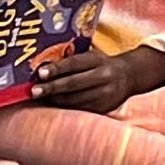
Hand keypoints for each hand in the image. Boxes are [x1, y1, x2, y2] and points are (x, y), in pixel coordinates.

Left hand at [28, 43, 164, 114]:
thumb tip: (43, 66)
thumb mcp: (91, 56)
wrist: (129, 76)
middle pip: (74, 83)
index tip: (40, 73)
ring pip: (76, 99)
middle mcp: (104, 77)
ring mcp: (105, 94)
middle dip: (52, 88)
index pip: (74, 64)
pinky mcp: (104, 107)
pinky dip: (65, 106)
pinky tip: (53, 103)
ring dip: (55, 99)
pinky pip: (81, 108)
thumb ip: (72, 59)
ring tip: (39, 97)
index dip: (57, 68)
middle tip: (34, 90)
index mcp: (98, 60)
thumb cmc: (101, 64)